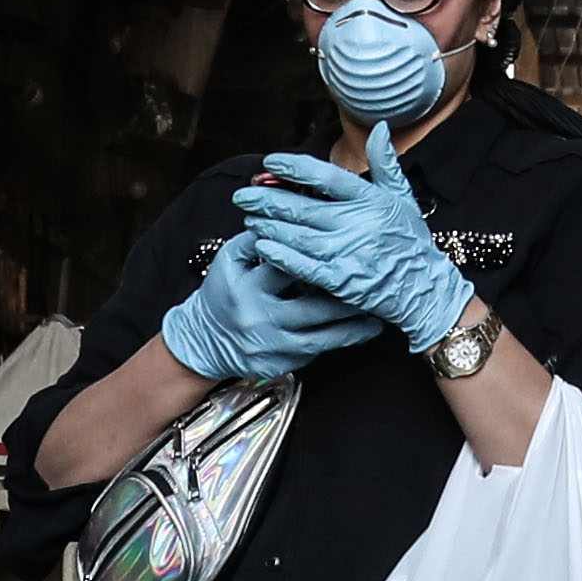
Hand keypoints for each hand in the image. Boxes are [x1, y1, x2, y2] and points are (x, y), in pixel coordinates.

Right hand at [159, 233, 387, 384]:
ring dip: (351, 325)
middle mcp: (257, 316)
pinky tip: (361, 332)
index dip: (314, 256)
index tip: (344, 248)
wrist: (205, 340)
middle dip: (342, 296)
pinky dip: (340, 341)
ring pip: (319, 336)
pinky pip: (315, 352)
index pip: (283, 265)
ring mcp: (269, 344)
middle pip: (308, 305)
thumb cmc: (224, 292)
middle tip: (372, 284)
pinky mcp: (279, 364)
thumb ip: (259, 239)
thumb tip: (293, 215)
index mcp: (245, 285)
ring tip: (376, 315)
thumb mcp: (231, 260)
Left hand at [234, 131, 469, 350]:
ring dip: (268, 225)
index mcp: (371, 199)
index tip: (270, 162)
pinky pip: (304, 267)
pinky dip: (281, 256)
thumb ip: (385, 163)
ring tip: (248, 216)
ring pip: (298, 236)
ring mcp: (349, 254)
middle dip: (268, 199)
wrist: (425, 289)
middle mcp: (358, 224)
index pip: (326, 176)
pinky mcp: (342, 282)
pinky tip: (262, 246)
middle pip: (303, 207)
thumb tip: (378, 127)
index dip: (295, 167)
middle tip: (243, 194)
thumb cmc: (411, 241)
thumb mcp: (402, 197)